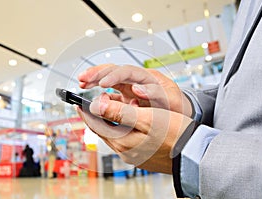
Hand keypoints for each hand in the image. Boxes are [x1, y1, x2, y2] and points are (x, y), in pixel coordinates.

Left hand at [77, 93, 192, 173]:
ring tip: (117, 105)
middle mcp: (124, 150)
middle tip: (99, 100)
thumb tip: (96, 106)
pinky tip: (131, 120)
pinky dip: (124, 126)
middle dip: (100, 113)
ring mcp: (132, 154)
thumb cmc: (174, 135)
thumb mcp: (146, 118)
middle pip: (104, 129)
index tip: (78, 102)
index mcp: (122, 141)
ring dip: (113, 119)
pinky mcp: (141, 154)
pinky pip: (126, 138)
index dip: (86, 111)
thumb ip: (119, 112)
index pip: (96, 124)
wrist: (193, 153)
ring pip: (115, 132)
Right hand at [78, 64, 192, 116]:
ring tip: (81, 83)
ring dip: (94, 80)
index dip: (113, 76)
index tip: (101, 83)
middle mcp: (136, 80)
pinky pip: (110, 93)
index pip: (127, 72)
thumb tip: (137, 89)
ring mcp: (130, 88)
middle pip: (113, 71)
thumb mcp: (170, 100)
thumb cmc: (177, 106)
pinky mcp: (126, 98)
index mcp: (147, 77)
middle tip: (82, 79)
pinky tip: (90, 96)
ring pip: (109, 80)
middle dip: (97, 73)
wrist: (180, 113)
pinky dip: (99, 94)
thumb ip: (155, 94)